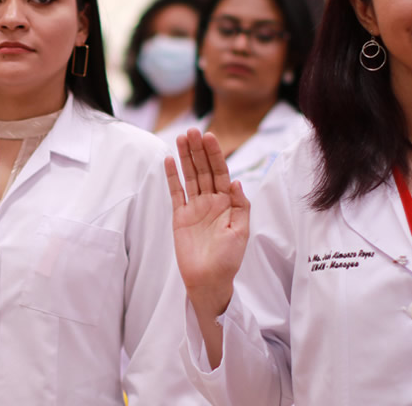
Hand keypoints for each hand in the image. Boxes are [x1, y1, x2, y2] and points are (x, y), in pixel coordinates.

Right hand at [165, 128, 249, 318]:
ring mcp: (195, 207)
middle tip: (192, 131)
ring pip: (190, 176)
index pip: (221, 172)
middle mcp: (211, 201)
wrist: (209, 280)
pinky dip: (172, 177)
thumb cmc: (229, 260)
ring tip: (181, 138)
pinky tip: (170, 161)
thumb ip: (241, 206)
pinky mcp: (180, 216)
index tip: (209, 137)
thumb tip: (237, 181)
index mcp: (228, 202)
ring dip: (186, 157)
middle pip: (204, 169)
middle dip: (198, 150)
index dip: (215, 154)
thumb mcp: (242, 232)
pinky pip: (176, 192)